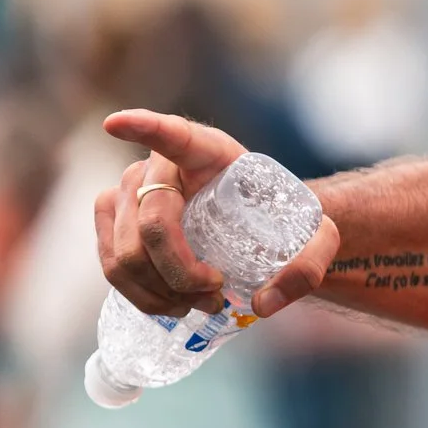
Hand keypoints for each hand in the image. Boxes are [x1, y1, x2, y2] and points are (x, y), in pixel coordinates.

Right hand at [95, 109, 339, 318]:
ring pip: (126, 252)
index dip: (144, 127)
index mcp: (210, 151)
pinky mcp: (116, 219)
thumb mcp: (316, 236)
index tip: (115, 124)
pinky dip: (143, 295)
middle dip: (182, 272)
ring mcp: (130, 190)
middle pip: (153, 224)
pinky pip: (112, 265)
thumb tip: (265, 302)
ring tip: (202, 302)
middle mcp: (161, 165)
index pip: (173, 134)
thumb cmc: (280, 218)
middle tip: (216, 295)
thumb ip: (310, 263)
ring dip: (162, 290)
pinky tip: (174, 304)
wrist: (255, 224)